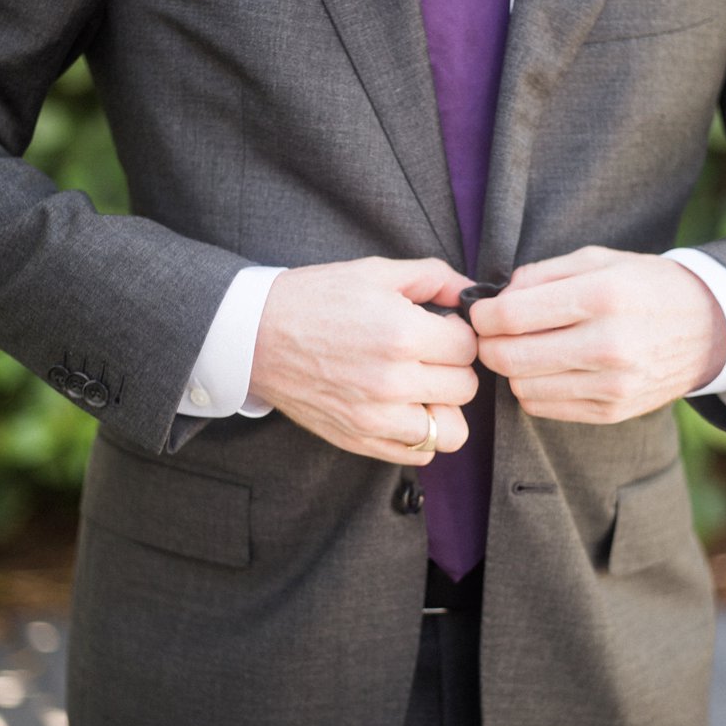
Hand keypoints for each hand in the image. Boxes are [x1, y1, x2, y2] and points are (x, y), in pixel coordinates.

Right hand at [249, 257, 478, 462]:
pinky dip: (420, 434)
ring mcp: (375, 417)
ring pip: (451, 430)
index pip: (468, 346)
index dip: (457, 333)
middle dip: (453, 367)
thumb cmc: (313, 299)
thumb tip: (471, 291)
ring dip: (443, 407)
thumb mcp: (374, 272)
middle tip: (429, 354)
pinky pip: (419, 453)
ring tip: (422, 387)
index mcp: (402, 334)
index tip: (439, 329)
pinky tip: (403, 408)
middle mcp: (392, 380)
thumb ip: (433, 277)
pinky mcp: (359, 439)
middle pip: (465, 387)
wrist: (254, 335)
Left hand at [471, 246, 725, 423]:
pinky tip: (546, 369)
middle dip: (487, 344)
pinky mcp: (612, 412)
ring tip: (523, 348)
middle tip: (490, 333)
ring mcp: (611, 385)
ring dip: (511, 369)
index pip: (512, 316)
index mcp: (603, 297)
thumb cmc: (646, 286)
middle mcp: (608, 345)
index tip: (480, 311)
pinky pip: (543, 408)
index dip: (482, 315)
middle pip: (510, 357)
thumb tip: (496, 298)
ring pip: (522, 387)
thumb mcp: (599, 260)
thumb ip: (541, 274)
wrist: (709, 328)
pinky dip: (532, 389)